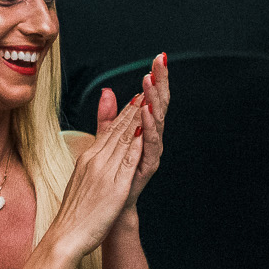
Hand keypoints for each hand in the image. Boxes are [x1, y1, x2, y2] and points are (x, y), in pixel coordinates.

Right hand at [45, 92, 146, 258]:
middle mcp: (96, 160)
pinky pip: (127, 161)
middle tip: (149, 86)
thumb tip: (93, 146)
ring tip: (151, 98)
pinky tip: (145, 131)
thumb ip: (91, 162)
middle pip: (118, 129)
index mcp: (88, 158)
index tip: (138, 95)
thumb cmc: (74, 211)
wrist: (65, 235)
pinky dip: (137, 143)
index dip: (125, 111)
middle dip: (135, 107)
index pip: (109, 130)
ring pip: (124, 140)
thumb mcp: (81, 178)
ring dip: (138, 117)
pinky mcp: (114, 187)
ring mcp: (104, 172)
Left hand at [98, 51, 169, 202]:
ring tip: (151, 81)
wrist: (110, 210)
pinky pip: (150, 144)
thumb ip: (108, 117)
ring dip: (154, 100)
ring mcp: (150, 152)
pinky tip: (146, 111)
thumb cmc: (111, 177)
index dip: (155, 78)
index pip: (151, 97)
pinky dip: (148, 127)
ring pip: (156, 121)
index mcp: (141, 130)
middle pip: (158, 104)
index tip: (158, 58)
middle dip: (160, 82)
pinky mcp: (147, 166)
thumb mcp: (107, 140)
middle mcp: (149, 139)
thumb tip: (108, 92)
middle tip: (161, 61)